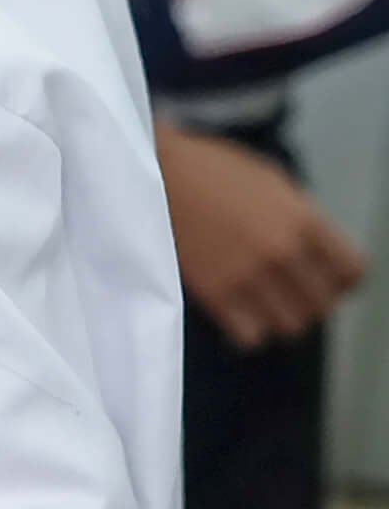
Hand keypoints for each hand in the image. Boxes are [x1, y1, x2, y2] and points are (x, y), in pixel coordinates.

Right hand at [158, 123, 366, 347]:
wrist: (157, 175)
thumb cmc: (213, 170)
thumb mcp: (273, 181)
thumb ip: (300, 217)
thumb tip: (314, 249)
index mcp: (304, 219)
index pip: (352, 271)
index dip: (342, 280)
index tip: (327, 279)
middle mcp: (283, 251)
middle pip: (323, 304)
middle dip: (312, 301)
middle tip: (292, 293)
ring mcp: (248, 275)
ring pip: (291, 326)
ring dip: (281, 318)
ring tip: (265, 305)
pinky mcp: (215, 294)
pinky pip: (251, 337)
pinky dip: (249, 331)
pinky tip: (239, 314)